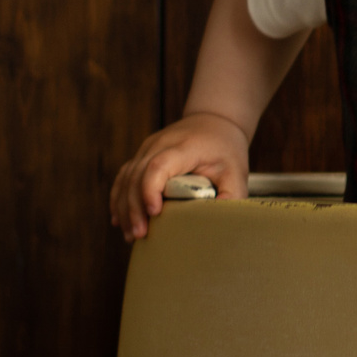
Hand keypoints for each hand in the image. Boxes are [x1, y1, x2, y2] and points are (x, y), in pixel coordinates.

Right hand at [109, 111, 250, 240]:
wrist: (215, 121)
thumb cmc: (225, 149)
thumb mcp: (237, 172)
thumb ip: (231, 197)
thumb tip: (218, 223)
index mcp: (185, 147)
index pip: (159, 166)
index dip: (151, 189)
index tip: (154, 212)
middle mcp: (160, 144)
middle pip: (137, 175)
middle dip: (135, 207)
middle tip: (140, 235)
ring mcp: (148, 148)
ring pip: (127, 178)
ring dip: (125, 207)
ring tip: (132, 235)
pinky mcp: (142, 155)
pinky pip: (124, 177)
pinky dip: (119, 198)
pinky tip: (119, 220)